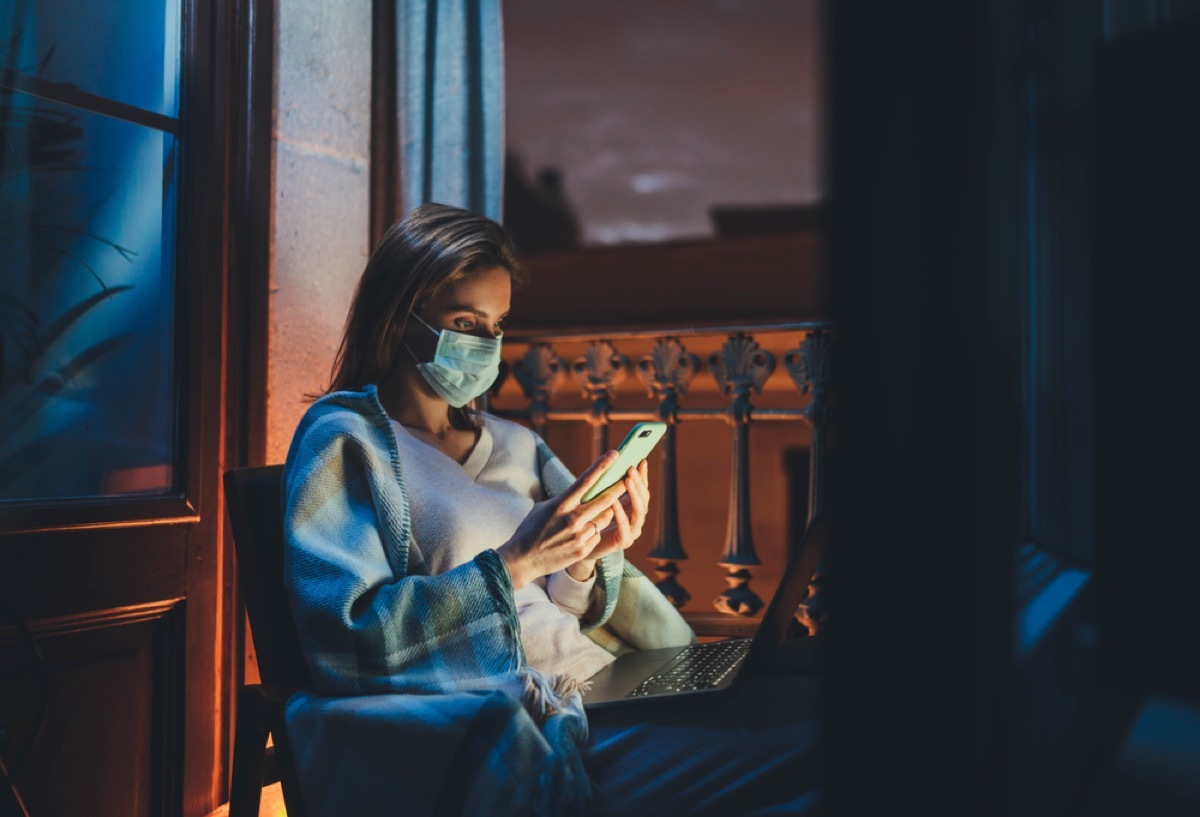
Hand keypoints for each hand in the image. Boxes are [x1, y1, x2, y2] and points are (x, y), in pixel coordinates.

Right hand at [496, 450, 626, 589]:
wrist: (522, 559)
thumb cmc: (531, 529)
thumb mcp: (544, 507)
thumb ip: (564, 499)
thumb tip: (581, 491)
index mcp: (561, 504)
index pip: (586, 480)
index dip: (602, 466)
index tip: (615, 454)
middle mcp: (573, 518)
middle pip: (605, 499)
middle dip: (618, 488)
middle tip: (627, 481)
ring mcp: (579, 535)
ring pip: (605, 518)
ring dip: (605, 513)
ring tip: (595, 513)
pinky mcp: (583, 549)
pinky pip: (597, 535)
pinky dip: (594, 532)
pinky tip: (581, 535)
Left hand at [565, 459, 649, 580]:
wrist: (576, 546)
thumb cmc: (585, 519)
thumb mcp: (596, 498)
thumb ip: (606, 486)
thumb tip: (610, 461)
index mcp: (631, 506)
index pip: (642, 489)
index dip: (643, 476)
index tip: (640, 461)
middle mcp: (635, 518)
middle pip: (644, 498)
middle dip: (639, 483)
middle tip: (631, 469)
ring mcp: (632, 531)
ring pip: (640, 512)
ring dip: (634, 495)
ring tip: (627, 481)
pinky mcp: (623, 542)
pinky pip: (626, 528)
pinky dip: (621, 515)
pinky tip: (614, 503)